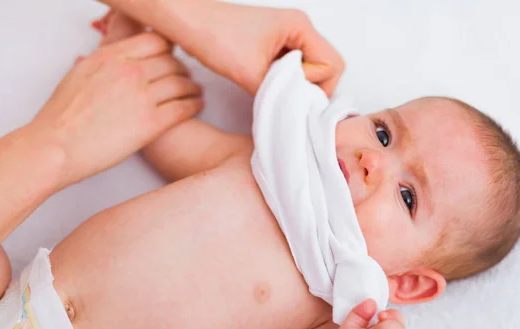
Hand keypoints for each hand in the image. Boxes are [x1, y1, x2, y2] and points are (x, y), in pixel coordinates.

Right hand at [32, 32, 202, 188]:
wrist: (57, 146)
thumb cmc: (62, 116)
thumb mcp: (80, 74)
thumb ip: (106, 63)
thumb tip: (119, 61)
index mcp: (112, 57)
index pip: (155, 41)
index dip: (169, 49)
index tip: (173, 57)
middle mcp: (129, 72)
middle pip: (172, 63)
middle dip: (183, 70)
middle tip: (187, 77)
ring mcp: (142, 97)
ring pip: (181, 85)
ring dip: (192, 88)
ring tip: (196, 92)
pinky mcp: (151, 123)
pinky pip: (184, 108)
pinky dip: (194, 105)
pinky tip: (197, 106)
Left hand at [174, 2, 344, 95]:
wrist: (187, 22)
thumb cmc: (214, 35)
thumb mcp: (249, 73)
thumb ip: (278, 95)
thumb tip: (295, 115)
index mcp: (300, 27)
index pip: (332, 66)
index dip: (317, 87)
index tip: (292, 95)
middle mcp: (298, 29)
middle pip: (325, 68)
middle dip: (311, 89)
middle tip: (287, 100)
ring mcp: (287, 38)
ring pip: (309, 71)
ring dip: (295, 87)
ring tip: (273, 93)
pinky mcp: (274, 47)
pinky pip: (292, 70)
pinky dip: (284, 83)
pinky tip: (266, 88)